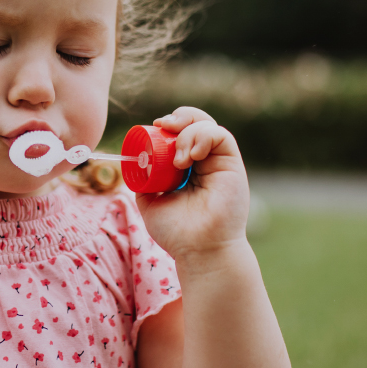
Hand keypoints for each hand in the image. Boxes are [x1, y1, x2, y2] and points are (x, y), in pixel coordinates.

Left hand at [136, 107, 249, 264]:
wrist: (198, 250)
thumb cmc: (177, 233)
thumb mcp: (150, 202)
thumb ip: (143, 183)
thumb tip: (134, 163)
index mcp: (187, 168)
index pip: (180, 133)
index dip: (169, 124)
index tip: (154, 126)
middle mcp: (205, 161)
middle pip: (195, 122)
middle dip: (179, 117)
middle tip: (163, 125)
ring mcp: (219, 162)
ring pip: (207, 125)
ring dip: (187, 133)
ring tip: (179, 160)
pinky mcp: (232, 164)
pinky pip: (221, 136)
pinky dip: (203, 136)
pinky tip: (191, 156)